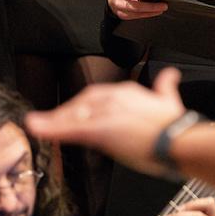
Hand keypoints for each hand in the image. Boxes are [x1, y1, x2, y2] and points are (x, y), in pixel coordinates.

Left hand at [26, 67, 186, 176]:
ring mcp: (106, 111)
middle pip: (82, 103)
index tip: (72, 113)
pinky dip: (50, 127)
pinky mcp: (100, 128)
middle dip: (65, 112)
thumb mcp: (169, 101)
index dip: (81, 105)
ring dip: (53, 119)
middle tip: (50, 122)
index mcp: (129, 90)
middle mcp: (116, 96)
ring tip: (36, 124)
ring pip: (74, 115)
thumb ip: (165, 86)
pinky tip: (36, 128)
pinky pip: (70, 128)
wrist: (178, 141)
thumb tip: (171, 74)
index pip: (97, 95)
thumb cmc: (174, 126)